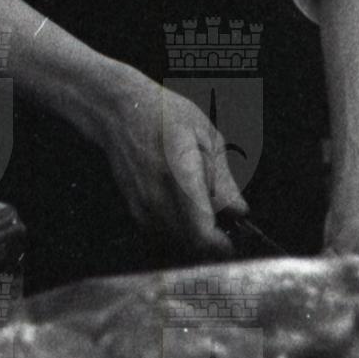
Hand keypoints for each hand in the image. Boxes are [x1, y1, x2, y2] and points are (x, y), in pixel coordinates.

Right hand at [93, 62, 247, 257]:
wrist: (120, 112)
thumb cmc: (166, 116)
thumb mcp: (205, 134)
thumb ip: (222, 177)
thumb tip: (238, 211)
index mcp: (181, 173)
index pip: (199, 230)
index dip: (219, 246)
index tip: (232, 244)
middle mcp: (157, 195)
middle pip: (191, 243)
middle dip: (212, 241)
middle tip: (224, 223)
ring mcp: (142, 205)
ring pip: (176, 242)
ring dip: (194, 236)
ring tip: (202, 207)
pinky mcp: (134, 210)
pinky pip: (161, 234)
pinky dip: (178, 231)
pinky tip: (183, 207)